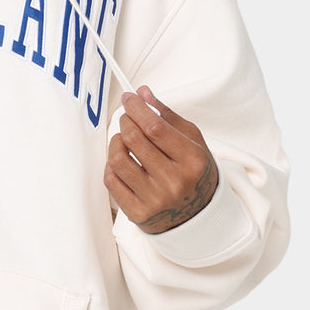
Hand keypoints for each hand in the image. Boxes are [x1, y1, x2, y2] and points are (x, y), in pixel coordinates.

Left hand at [104, 86, 216, 233]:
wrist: (198, 216)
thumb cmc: (194, 173)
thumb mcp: (192, 141)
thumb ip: (167, 115)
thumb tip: (143, 93)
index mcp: (192, 161)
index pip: (155, 127)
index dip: (137, 109)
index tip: (129, 99)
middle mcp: (174, 182)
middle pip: (134, 139)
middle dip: (126, 121)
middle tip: (128, 117)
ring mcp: (154, 199)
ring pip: (117, 159)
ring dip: (116, 141)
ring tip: (124, 138)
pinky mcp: (137, 213)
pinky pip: (111, 180)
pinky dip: (111, 164)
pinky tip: (122, 159)